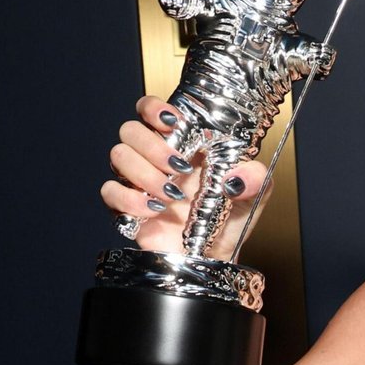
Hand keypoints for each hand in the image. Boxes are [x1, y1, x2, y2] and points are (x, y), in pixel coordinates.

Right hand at [101, 96, 268, 253]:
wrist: (214, 255)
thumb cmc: (228, 219)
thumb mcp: (253, 194)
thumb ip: (255, 178)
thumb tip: (239, 175)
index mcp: (182, 144)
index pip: (151, 110)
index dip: (153, 109)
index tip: (172, 122)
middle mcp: (155, 158)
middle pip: (130, 130)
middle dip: (153, 146)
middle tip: (180, 167)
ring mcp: (138, 181)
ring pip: (118, 156)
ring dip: (145, 174)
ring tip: (172, 195)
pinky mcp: (126, 206)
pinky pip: (110, 191)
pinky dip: (130, 199)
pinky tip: (153, 210)